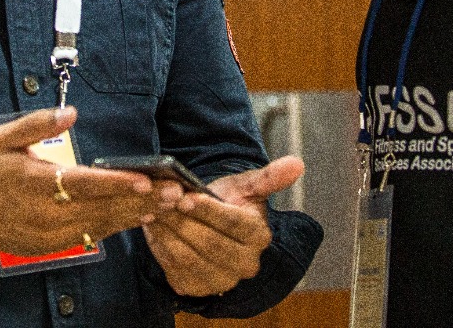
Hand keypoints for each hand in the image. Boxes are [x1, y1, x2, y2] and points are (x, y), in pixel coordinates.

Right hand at [0, 107, 181, 258]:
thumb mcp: (5, 138)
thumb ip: (38, 123)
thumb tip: (71, 113)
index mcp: (34, 183)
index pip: (80, 183)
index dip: (113, 183)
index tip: (143, 179)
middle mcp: (46, 212)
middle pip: (100, 207)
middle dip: (140, 199)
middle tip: (174, 191)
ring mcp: (52, 233)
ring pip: (102, 223)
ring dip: (136, 213)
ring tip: (168, 202)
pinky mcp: (57, 245)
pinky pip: (94, 235)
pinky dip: (120, 224)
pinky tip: (143, 214)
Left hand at [142, 155, 303, 296]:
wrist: (210, 228)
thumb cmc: (228, 203)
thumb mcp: (245, 186)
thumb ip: (269, 177)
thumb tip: (297, 164)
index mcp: (259, 236)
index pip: (233, 224)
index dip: (209, 210)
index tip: (187, 195)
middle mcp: (245, 264)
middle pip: (209, 242)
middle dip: (184, 219)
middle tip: (164, 199)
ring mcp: (222, 280)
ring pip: (190, 256)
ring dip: (169, 231)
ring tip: (155, 209)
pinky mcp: (197, 288)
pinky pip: (175, 269)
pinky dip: (162, 247)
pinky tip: (154, 227)